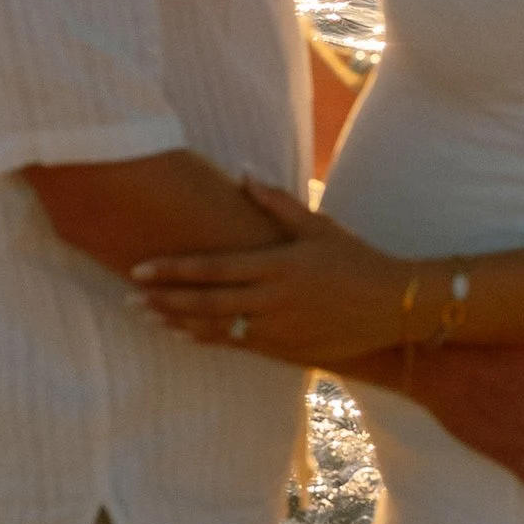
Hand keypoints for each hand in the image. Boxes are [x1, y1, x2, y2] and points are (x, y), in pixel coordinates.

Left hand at [133, 182, 401, 365]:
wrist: (394, 308)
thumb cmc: (357, 259)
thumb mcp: (320, 226)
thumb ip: (278, 203)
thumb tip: (243, 173)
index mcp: (278, 266)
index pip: (213, 268)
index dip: (173, 270)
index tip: (140, 268)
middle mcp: (273, 300)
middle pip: (205, 303)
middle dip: (163, 300)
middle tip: (129, 296)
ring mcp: (278, 329)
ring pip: (217, 329)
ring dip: (178, 322)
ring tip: (148, 316)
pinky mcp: (285, 350)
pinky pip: (237, 346)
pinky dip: (207, 339)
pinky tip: (184, 334)